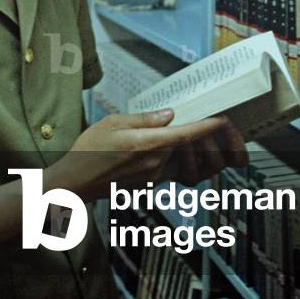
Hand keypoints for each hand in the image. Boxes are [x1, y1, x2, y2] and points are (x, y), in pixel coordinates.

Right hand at [47, 110, 247, 201]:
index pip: (187, 135)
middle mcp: (156, 163)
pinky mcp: (151, 184)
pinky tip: (177, 150)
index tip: (223, 119)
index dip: (209, 127)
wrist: (76, 182)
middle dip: (210, 139)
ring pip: (187, 163)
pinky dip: (182, 161)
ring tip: (202, 138)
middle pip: (193, 151)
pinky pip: (174, 171)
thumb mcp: (113, 123)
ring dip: (198, 152)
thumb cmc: (89, 150)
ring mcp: (154, 176)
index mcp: (148, 145)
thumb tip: (169, 114)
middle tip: (221, 128)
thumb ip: (144, 119)